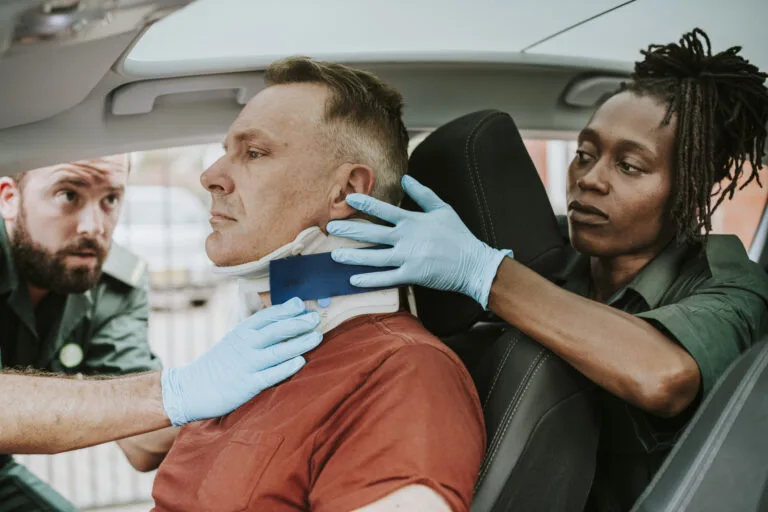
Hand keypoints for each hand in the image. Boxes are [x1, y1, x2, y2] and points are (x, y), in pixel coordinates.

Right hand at [161, 297, 321, 425]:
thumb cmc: (220, 363)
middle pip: (275, 330)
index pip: (267, 316)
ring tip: (317, 336)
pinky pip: (270, 375)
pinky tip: (300, 361)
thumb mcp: (234, 340)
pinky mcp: (248, 385)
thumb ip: (256, 331)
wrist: (193, 389)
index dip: (285, 309)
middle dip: (298, 323)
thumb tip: (284, 319)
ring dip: (299, 343)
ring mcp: (247, 365)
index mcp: (241, 332)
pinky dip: (286, 368)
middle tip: (316, 318)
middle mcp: (245, 345)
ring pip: (277, 351)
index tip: (302, 304)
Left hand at [327, 175, 511, 308]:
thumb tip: (405, 179)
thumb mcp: (442, 209)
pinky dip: (370, 280)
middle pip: (373, 234)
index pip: (385, 211)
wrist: (473, 263)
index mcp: (413, 221)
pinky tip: (354, 280)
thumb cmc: (458, 235)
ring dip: (353, 257)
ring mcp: (409, 258)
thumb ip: (422, 194)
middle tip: (331, 228)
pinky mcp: (412, 275)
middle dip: (350, 231)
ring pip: (375, 257)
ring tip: (335, 256)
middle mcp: (408, 239)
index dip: (366, 205)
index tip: (349, 199)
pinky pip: (387, 279)